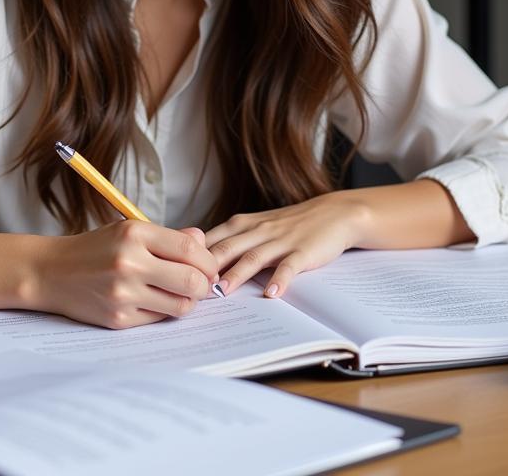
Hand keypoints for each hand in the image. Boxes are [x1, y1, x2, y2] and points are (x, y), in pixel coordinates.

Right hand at [31, 222, 219, 329]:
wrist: (51, 272)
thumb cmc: (95, 249)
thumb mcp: (129, 231)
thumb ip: (168, 237)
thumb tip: (203, 242)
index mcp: (134, 235)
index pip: (190, 250)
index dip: (208, 260)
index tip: (209, 265)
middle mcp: (129, 263)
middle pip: (191, 281)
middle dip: (205, 285)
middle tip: (202, 283)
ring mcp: (123, 294)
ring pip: (180, 305)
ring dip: (188, 301)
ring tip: (179, 292)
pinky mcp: (119, 319)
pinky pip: (159, 319)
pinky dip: (164, 311)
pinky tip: (154, 300)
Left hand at [204, 192, 369, 299]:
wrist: (332, 214)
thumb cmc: (289, 225)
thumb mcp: (256, 227)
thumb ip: (231, 241)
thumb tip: (197, 261)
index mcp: (243, 224)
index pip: (211, 238)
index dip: (192, 256)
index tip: (175, 271)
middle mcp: (258, 230)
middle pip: (227, 247)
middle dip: (207, 267)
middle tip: (189, 286)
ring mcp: (280, 241)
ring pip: (254, 257)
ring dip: (236, 274)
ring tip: (222, 292)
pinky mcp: (302, 252)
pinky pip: (289, 267)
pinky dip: (279, 280)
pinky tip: (271, 294)